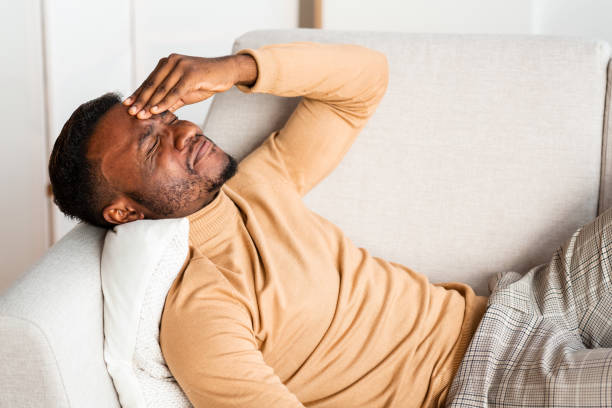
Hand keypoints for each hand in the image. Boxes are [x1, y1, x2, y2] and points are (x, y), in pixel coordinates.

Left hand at [123, 53, 255, 118]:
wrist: (226, 72)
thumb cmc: (205, 82)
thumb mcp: (185, 92)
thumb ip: (171, 99)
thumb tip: (156, 112)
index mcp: (167, 63)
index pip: (150, 81)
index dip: (138, 93)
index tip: (128, 105)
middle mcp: (172, 62)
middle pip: (152, 84)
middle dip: (140, 100)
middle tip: (130, 112)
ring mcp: (181, 66)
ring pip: (162, 88)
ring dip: (150, 103)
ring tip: (140, 115)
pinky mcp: (191, 74)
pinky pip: (175, 91)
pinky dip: (164, 102)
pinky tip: (155, 110)